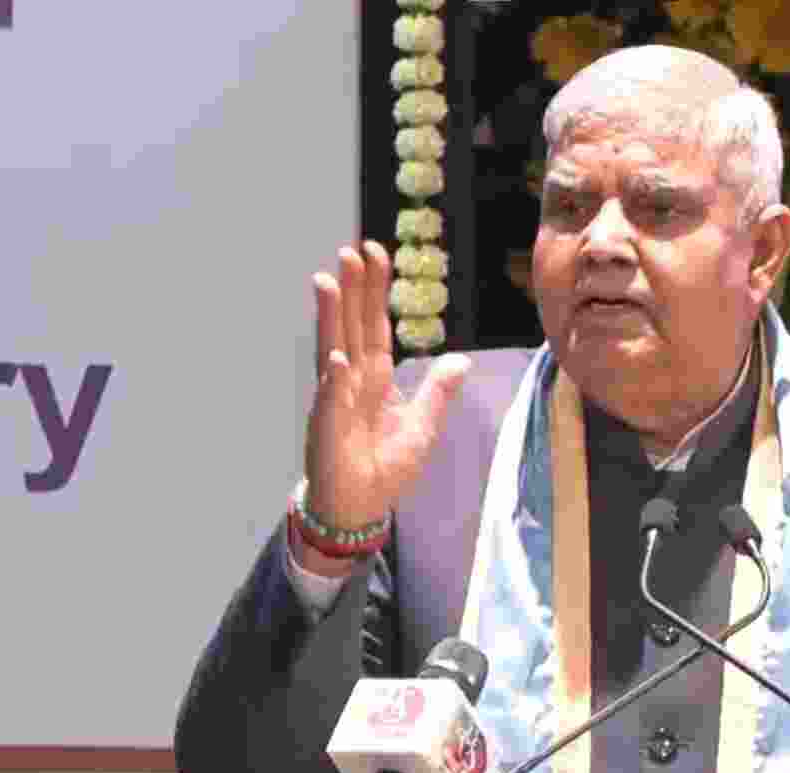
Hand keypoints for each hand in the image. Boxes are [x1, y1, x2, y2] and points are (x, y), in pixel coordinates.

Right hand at [304, 241, 469, 537]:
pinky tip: (337, 360)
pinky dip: (335, 382)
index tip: (375, 252)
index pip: (375, 324)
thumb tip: (461, 359)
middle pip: (353, 325)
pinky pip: (332, 401)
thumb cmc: (385, 465)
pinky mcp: (328, 428)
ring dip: (331, 318)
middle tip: (351, 250)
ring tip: (328, 281)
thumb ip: (438, 391)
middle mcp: (352, 379)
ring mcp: (336, 400)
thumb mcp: (424, 426)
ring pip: (335, 350)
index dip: (376, 290)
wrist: (359, 505)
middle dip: (353, 289)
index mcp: (375, 376)